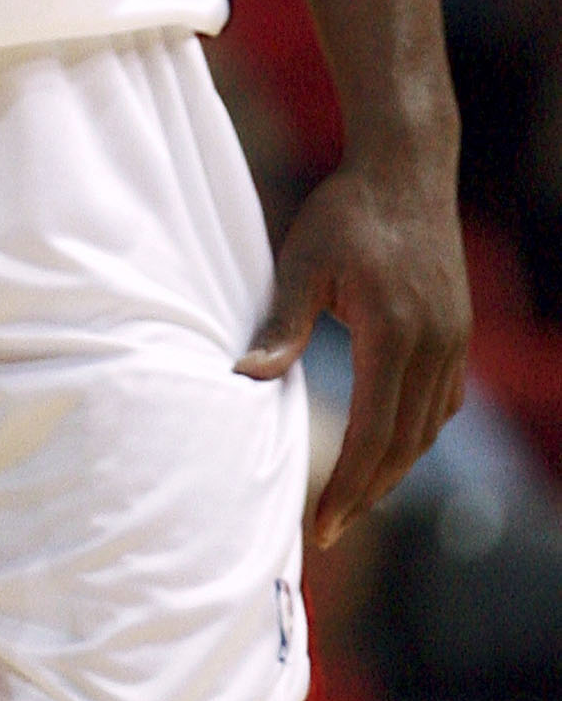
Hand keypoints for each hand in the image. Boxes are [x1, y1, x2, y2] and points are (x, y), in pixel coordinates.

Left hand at [238, 159, 470, 545]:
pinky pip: (442, 403)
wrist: (406, 169)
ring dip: (392, 470)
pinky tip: (389, 446)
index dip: (347, 487)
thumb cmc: (345, 213)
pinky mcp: (457, 333)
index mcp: (394, 335)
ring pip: (427, 430)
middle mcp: (434, 347)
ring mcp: (453, 341)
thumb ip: (280, 326)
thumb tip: (244, 379)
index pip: (374, 435)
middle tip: (332, 530)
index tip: (322, 526)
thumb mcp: (301, 264)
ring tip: (353, 499)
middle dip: (368, 494)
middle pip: (404, 446)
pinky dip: (415, 434)